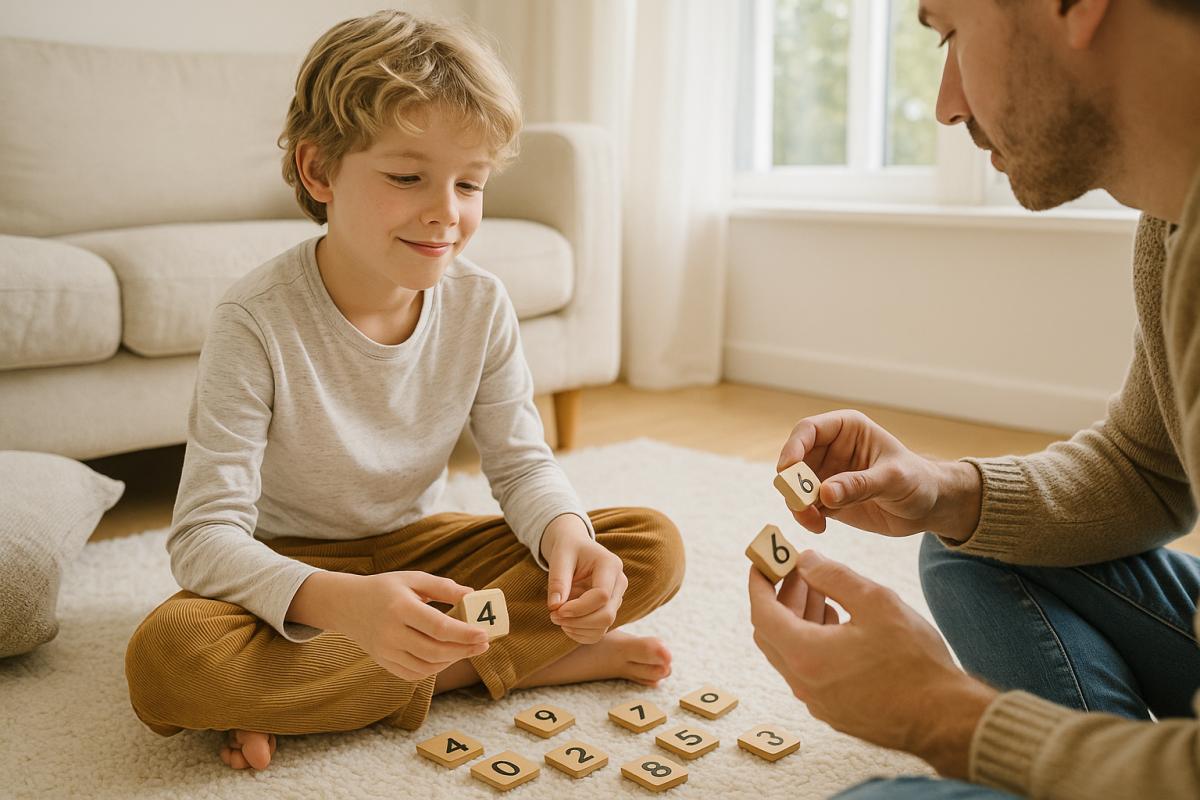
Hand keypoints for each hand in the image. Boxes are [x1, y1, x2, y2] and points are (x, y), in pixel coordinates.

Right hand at [320, 571, 489, 680]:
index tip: (484, 633)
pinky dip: (435, 668)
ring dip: (452, 660)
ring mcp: (386, 652)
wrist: (347, 605)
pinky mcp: (384, 662)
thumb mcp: (413, 579)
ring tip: (468, 648)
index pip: (438, 627)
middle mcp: (391, 633)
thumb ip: (443, 587)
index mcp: (400, 608)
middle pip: (435, 650)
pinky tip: (447, 656)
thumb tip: (473, 595)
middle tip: (484, 643)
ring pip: (426, 666)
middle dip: (464, 650)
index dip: (464, 633)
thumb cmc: (386, 588)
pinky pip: (414, 674)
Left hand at [540, 513, 627, 643]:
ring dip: (577, 629)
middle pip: (607, 615)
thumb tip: (554, 606)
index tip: (556, 609)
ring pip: (604, 627)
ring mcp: (617, 598)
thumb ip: (558, 580)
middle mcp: (619, 582)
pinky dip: (581, 634)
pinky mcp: (610, 609)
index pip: (601, 595)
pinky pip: (599, 632)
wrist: (574, 547)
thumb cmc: (568, 549)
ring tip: (557, 618)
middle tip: (553, 616)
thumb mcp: (559, 557)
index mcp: (611, 565)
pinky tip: (566, 624)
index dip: (578, 608)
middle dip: (578, 621)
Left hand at [747, 550, 996, 778]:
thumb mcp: (875, 603)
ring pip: (791, 651)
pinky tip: (837, 623)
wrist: (945, 718)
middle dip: (782, 597)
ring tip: (821, 591)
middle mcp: (803, 682)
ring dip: (799, 618)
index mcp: (805, 655)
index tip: (762, 561)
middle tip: (797, 571)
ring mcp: (817, 701)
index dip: (759, 583)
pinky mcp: (834, 710)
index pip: (762, 612)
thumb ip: (834, 577)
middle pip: (773, 632)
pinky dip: (812, 640)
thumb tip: (805, 561)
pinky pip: (809, 669)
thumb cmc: (914, 662)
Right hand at [778, 409, 979, 540]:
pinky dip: (805, 517)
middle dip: (791, 483)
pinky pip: (804, 507)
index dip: (793, 447)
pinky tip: (820, 526)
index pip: (808, 430)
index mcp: (846, 429)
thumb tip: (824, 492)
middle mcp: (830, 449)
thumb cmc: (917, 480)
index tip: (787, 470)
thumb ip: (860, 484)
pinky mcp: (826, 500)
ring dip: (797, 504)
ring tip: (813, 521)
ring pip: (795, 486)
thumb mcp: (893, 479)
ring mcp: (826, 475)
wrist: (929, 506)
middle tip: (799, 504)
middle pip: (795, 460)